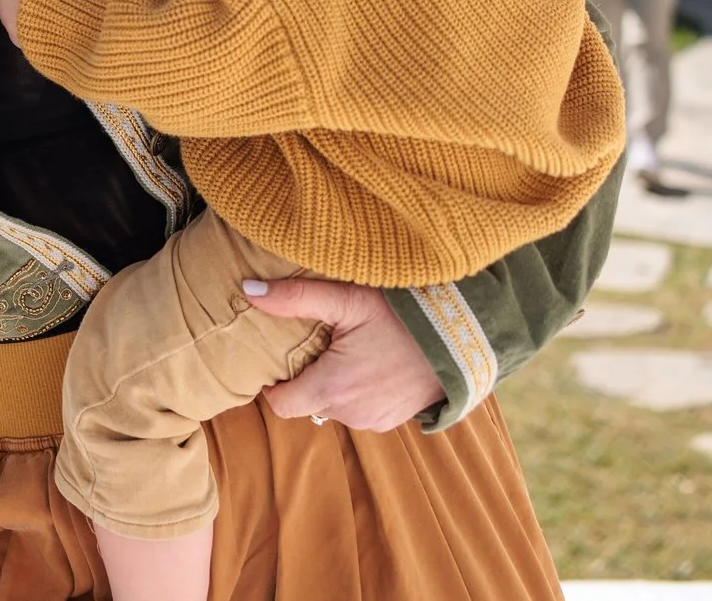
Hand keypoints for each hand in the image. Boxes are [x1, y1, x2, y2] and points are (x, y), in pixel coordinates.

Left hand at [247, 276, 445, 430]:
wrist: (464, 339)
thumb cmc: (403, 317)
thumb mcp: (348, 299)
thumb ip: (295, 298)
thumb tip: (248, 291)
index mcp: (332, 388)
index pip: (280, 405)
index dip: (272, 384)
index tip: (277, 358)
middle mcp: (350, 413)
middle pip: (307, 402)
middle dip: (304, 377)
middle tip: (314, 344)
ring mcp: (374, 421)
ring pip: (333, 406)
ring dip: (332, 385)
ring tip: (344, 350)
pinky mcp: (393, 421)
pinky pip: (359, 410)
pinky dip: (356, 392)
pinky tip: (368, 363)